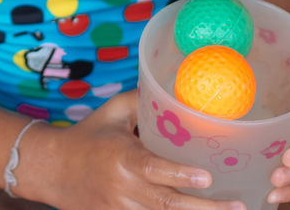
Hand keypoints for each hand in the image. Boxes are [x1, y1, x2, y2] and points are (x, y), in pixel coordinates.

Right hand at [17, 90, 246, 209]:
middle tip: (238, 206)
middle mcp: (123, 188)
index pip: (155, 170)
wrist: (51, 169)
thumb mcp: (111, 114)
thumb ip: (141, 102)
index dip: (181, 175)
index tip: (208, 178)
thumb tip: (174, 91)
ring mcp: (120, 209)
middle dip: (205, 209)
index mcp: (122, 158)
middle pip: (168, 204)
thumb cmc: (86, 137)